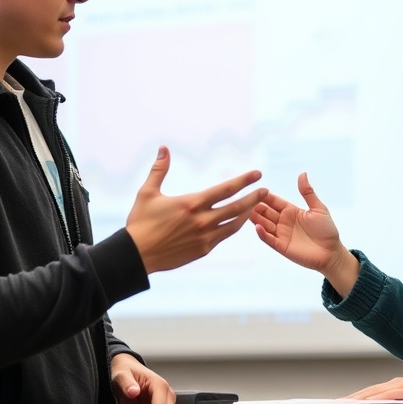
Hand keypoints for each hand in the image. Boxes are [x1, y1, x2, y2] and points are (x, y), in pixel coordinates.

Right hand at [126, 146, 266, 273]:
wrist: (137, 255)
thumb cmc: (140, 223)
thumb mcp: (147, 193)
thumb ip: (159, 170)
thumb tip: (163, 148)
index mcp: (192, 203)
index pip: (226, 189)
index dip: (244, 180)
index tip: (257, 174)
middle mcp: (202, 221)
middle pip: (237, 207)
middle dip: (254, 197)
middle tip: (265, 190)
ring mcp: (205, 238)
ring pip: (234, 224)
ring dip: (247, 214)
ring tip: (256, 206)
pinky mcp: (203, 250)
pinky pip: (224, 236)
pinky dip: (233, 227)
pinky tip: (237, 221)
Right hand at [251, 172, 359, 293]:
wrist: (331, 253)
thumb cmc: (327, 230)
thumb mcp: (318, 209)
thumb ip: (308, 192)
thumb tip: (302, 173)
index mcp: (291, 211)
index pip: (274, 201)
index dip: (265, 196)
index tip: (256, 188)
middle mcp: (283, 222)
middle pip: (265, 212)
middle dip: (256, 206)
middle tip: (246, 199)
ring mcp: (281, 234)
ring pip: (264, 224)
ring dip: (255, 218)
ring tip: (246, 212)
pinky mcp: (281, 246)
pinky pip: (269, 239)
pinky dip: (262, 233)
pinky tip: (257, 226)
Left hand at [345, 371, 402, 402]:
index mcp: (394, 386)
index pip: (370, 392)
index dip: (354, 397)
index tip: (340, 403)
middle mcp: (395, 383)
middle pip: (368, 391)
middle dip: (351, 398)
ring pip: (376, 391)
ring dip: (359, 398)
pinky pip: (391, 394)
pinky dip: (378, 398)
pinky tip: (369, 402)